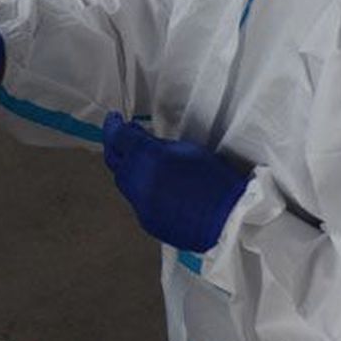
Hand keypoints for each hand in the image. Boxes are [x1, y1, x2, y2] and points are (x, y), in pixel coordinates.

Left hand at [101, 113, 249, 252]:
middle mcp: (137, 181)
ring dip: (128, 168)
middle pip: (114, 160)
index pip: (118, 136)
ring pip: (123, 182)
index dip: (114, 125)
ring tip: (142, 161)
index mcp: (147, 157)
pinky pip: (137, 200)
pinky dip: (141, 189)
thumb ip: (160, 145)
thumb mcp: (188, 150)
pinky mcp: (145, 220)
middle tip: (124, 137)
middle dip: (117, 146)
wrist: (227, 219)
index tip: (115, 120)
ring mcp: (139, 203)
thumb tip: (146, 144)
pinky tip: (156, 185)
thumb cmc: (214, 181)